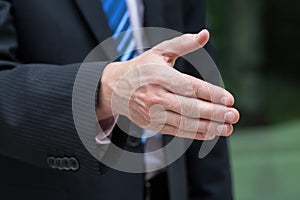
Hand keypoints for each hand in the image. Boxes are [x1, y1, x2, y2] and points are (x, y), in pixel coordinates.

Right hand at [97, 30, 239, 139]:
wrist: (117, 88)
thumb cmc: (142, 68)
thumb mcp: (160, 52)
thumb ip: (183, 43)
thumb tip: (205, 34)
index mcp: (160, 76)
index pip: (190, 86)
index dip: (211, 94)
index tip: (230, 99)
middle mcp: (156, 96)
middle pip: (189, 107)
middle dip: (214, 113)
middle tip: (234, 115)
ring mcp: (153, 113)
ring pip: (185, 122)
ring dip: (208, 127)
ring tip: (227, 128)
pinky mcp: (153, 124)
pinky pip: (177, 131)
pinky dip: (195, 133)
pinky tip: (210, 133)